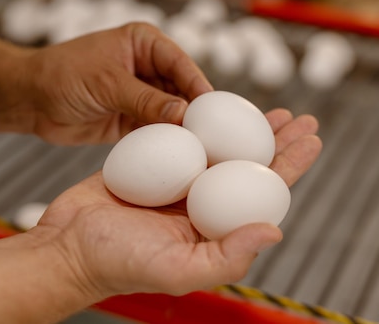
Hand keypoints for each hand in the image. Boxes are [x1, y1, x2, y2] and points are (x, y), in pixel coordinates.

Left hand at [26, 23, 212, 144]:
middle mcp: (148, 67)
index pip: (180, 62)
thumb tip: (182, 113)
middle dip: (194, 109)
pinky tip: (177, 152)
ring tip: (199, 146)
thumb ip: (145, 99)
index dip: (197, 84)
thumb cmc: (61, 75)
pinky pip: (156, 129)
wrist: (28, 100)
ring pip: (172, 111)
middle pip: (182, 88)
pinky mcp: (133, 118)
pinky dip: (165, 140)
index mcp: (144, 43)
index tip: (213, 107)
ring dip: (181, 127)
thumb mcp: (107, 84)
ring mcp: (141, 94)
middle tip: (212, 133)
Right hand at [35, 109, 321, 297]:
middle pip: (249, 168)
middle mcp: (202, 206)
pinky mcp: (153, 165)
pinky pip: (184, 140)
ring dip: (248, 130)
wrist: (66, 246)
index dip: (291, 166)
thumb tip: (275, 230)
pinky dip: (204, 123)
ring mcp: (178, 184)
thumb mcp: (176, 270)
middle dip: (279, 142)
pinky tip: (220, 108)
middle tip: (302, 117)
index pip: (263, 194)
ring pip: (222, 150)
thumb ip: (227, 256)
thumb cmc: (117, 264)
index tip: (313, 140)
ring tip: (273, 110)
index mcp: (214, 229)